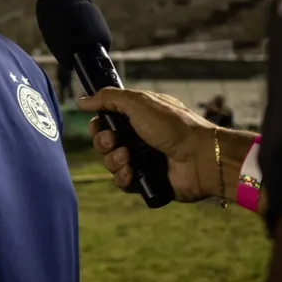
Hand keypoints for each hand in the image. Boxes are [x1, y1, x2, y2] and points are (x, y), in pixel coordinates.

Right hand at [82, 88, 217, 202]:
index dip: (98, 124)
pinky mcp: (144, 180)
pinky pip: (121, 181)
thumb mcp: (139, 103)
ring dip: (113, 160)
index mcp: (137, 116)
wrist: (200, 157)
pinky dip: (122, 177)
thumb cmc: (172, 126)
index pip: (106, 121)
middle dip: (103, 142)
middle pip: (104, 142)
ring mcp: (141, 159)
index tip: (99, 125)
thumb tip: (82, 100)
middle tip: (114, 141)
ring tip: (127, 158)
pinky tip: (131, 173)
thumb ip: (109, 99)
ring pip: (110, 162)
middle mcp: (137, 137)